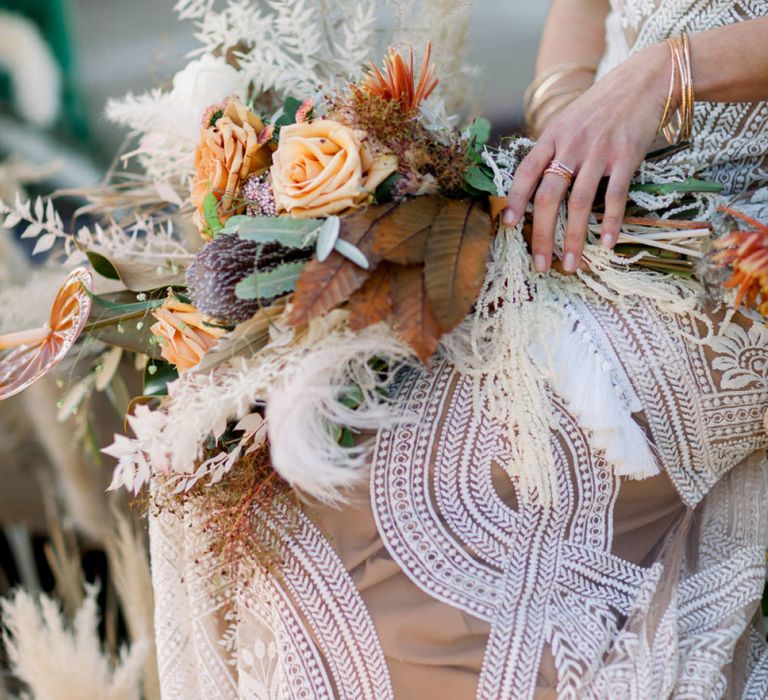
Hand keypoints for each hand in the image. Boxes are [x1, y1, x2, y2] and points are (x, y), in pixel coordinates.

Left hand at [503, 43, 672, 272]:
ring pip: (580, 203)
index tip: (508, 224)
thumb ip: (550, 151)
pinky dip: (610, 222)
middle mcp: (571, 145)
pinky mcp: (626, 157)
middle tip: (539, 263)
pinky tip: (606, 243)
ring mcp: (599, 152)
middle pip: (549, 196)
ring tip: (571, 264)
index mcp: (552, 136)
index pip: (526, 172)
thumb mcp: (567, 122)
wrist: (645, 81)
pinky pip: (615, 196)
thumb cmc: (601, 107)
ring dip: (574, 238)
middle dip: (542, 234)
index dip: (515, 199)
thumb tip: (533, 187)